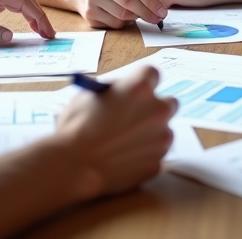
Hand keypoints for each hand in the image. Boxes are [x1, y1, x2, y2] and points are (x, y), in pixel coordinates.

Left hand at [0, 0, 55, 42]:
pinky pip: (13, 7)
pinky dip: (25, 15)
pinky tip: (28, 26)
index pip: (23, 1)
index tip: (46, 33)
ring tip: (43, 31)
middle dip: (41, 15)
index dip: (38, 17)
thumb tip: (9, 35)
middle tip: (49, 34)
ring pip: (21, 1)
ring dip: (34, 14)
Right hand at [54, 66, 176, 196]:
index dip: (142, 82)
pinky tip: (123, 160)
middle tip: (137, 117)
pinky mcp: (156, 163)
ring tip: (124, 143)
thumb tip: (120, 92)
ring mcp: (161, 138)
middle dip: (155, 108)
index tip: (135, 90)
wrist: (73, 167)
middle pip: (168, 102)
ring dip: (150, 134)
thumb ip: (112, 91)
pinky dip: (143, 156)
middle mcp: (157, 110)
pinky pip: (154, 155)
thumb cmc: (75, 127)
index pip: (152, 74)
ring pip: (164, 131)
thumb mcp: (88, 96)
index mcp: (140, 88)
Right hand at [73, 0, 168, 28]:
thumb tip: (160, 6)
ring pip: (122, 14)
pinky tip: (129, 20)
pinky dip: (125, 23)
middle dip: (147, 11)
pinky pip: (114, 23)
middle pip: (128, 1)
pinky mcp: (89, 13)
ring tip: (145, 18)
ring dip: (136, 18)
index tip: (162, 9)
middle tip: (159, 18)